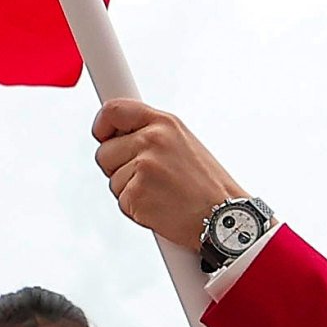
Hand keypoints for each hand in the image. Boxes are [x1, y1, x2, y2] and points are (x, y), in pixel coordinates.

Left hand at [93, 99, 245, 248]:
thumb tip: (118, 134)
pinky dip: (136, 210)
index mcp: (164, 123)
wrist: (225, 216)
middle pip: (104, 152)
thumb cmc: (208, 185)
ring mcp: (143, 167)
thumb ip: (152, 134)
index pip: (114, 110)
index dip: (102, 125)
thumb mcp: (184, 143)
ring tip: (161, 194)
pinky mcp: (136, 194)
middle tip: (147, 178)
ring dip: (130, 191)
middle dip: (117, 168)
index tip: (102, 135)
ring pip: (112, 180)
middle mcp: (152, 140)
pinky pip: (121, 201)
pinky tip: (160, 208)